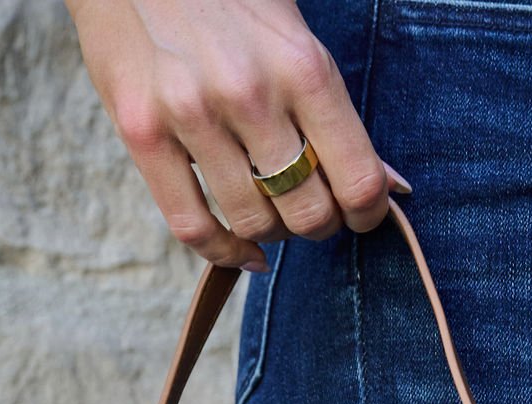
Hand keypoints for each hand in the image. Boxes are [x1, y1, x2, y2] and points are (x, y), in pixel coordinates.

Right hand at [65, 0, 410, 271]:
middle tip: (311, 212)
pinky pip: (193, 227)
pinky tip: (242, 250)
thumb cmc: (228, 1)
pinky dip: (224, 252)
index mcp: (301, 66)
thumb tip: (388, 185)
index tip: (361, 214)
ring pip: (254, 224)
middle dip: (318, 225)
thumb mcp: (295, 38)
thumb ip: (335, 113)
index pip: (358, 179)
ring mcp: (191, 114)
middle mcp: (249, 93)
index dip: (368, 213)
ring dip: (272, 234)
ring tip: (271, 212)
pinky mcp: (143, 132)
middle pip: (308, 212)